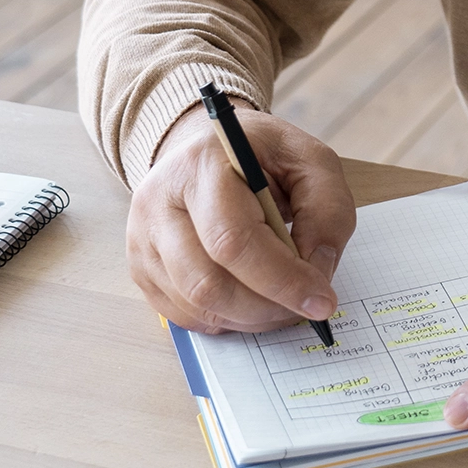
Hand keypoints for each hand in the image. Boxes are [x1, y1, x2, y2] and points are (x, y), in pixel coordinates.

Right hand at [125, 105, 356, 333]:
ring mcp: (142, 238)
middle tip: (305, 307)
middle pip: (208, 282)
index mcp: (201, 164)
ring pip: (195, 304)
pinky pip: (183, 314)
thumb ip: (327, 209)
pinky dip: (225, 319)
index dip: (281, 279)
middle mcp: (159, 202)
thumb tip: (317, 269)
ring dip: (249, 318)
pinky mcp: (140, 266)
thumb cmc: (261, 155)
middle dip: (267, 307)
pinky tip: (250, 299)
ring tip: (281, 302)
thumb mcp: (310, 161)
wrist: (206, 148)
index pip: (233, 240)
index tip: (321, 300)